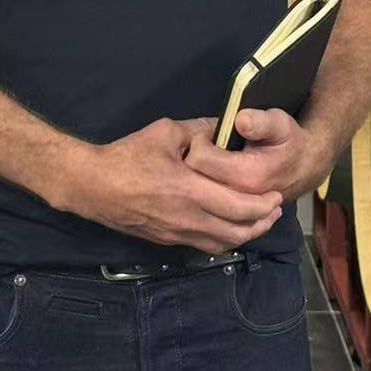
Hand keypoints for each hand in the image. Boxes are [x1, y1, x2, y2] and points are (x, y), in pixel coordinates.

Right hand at [63, 116, 284, 254]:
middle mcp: (188, 218)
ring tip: (259, 221)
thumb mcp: (164, 133)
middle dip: (262, 222)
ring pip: (222, 243)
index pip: (239, 206)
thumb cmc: (128, 157)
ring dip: (246, 235)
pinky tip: (230, 228)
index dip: (263, 205)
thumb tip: (221, 125)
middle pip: (237, 230)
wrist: (93, 186)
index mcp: (190, 191)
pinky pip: (204, 245)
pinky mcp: (167, 241)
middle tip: (275, 209)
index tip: (276, 195)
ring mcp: (177, 233)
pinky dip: (224, 239)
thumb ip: (197, 129)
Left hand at [182, 107, 326, 207]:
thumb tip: (241, 120)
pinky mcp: (235, 216)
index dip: (198, 141)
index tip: (205, 133)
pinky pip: (207, 207)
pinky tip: (209, 178)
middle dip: (191, 160)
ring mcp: (237, 212)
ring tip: (206, 162)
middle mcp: (239, 198)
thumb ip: (260, 122)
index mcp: (247, 175)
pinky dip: (202, 192)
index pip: (201, 160)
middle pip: (194, 179)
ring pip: (198, 196)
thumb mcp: (280, 124)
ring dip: (195, 177)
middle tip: (202, 146)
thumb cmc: (290, 142)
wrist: (306, 168)